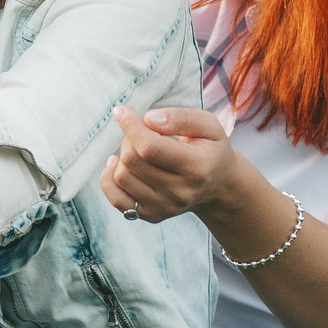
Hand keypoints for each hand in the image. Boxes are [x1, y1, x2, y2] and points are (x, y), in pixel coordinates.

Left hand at [98, 106, 233, 223]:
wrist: (218, 186)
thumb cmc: (210, 149)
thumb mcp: (208, 125)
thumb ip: (181, 117)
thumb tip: (149, 119)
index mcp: (196, 166)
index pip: (150, 147)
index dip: (131, 126)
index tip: (121, 111)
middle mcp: (180, 191)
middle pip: (133, 160)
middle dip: (129, 138)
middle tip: (141, 132)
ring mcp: (165, 207)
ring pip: (122, 177)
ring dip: (122, 156)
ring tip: (137, 148)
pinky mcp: (152, 215)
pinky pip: (116, 199)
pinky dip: (109, 179)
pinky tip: (118, 165)